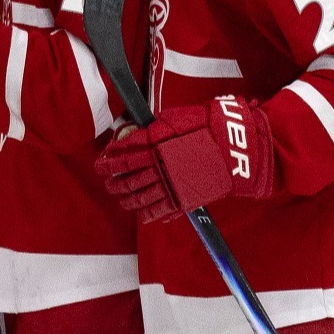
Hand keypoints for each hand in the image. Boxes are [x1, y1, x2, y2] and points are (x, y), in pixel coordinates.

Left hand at [95, 96, 274, 221]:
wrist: (233, 146)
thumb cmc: (203, 126)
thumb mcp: (172, 119)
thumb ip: (149, 131)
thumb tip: (131, 137)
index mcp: (154, 146)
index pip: (122, 158)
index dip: (107, 163)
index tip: (100, 164)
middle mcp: (159, 167)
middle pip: (127, 180)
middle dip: (114, 183)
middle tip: (108, 183)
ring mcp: (171, 185)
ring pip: (140, 197)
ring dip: (126, 199)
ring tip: (120, 198)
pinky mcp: (184, 198)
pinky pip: (159, 211)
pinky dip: (146, 214)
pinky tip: (140, 213)